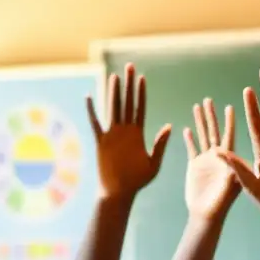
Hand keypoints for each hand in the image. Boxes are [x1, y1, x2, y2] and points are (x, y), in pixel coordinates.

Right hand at [87, 63, 171, 200]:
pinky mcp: (101, 142)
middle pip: (127, 103)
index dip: (141, 93)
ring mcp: (112, 135)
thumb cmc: (138, 181)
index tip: (143, 78)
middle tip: (130, 66)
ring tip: (115, 76)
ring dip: (114, 92)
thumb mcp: (154, 162)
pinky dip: (92, 110)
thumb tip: (169, 127)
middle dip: (129, 85)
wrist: (121, 192)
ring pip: (113, 108)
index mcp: (138, 134)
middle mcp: (125, 131)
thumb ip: (160, 144)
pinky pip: (95, 123)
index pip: (140, 108)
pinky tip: (89, 96)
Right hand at [183, 98, 240, 219]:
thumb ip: (229, 167)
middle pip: (215, 131)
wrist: (206, 214)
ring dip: (201, 121)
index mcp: (229, 159)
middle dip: (212, 115)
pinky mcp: (195, 166)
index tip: (230, 106)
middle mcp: (219, 157)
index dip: (229, 121)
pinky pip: (192, 148)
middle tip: (209, 100)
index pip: (229, 135)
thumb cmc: (222, 202)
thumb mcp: (231, 184)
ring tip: (198, 106)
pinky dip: (190, 139)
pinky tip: (187, 128)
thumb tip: (223, 151)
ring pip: (203, 136)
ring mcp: (206, 160)